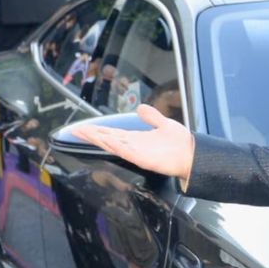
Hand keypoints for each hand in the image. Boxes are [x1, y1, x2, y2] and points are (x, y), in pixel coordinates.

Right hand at [70, 104, 194, 181]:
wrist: (193, 153)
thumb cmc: (180, 142)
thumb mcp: (164, 124)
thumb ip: (152, 117)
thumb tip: (141, 107)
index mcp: (137, 138)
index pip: (112, 133)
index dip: (98, 130)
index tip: (83, 127)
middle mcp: (134, 146)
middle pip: (108, 139)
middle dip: (92, 135)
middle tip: (75, 130)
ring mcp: (137, 153)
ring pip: (113, 145)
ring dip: (99, 139)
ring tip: (85, 133)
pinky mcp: (143, 159)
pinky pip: (126, 152)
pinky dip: (116, 146)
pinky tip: (106, 141)